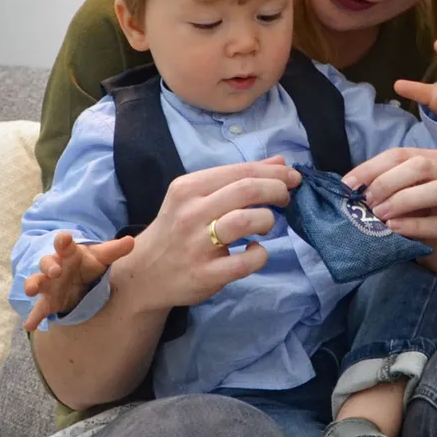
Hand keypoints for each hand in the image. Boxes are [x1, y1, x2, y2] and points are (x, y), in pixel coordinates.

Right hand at [22, 232, 135, 331]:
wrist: (79, 279)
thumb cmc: (88, 263)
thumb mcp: (102, 256)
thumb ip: (115, 250)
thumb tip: (131, 241)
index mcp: (68, 253)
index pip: (65, 244)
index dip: (64, 241)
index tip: (64, 238)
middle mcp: (55, 267)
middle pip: (47, 263)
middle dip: (50, 266)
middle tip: (55, 271)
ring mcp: (50, 284)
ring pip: (38, 282)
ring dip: (33, 285)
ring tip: (31, 291)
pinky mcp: (49, 300)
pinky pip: (39, 308)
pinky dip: (34, 317)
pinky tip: (29, 325)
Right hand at [116, 156, 301, 312]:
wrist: (144, 274)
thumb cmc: (178, 229)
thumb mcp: (199, 197)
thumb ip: (238, 179)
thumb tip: (280, 162)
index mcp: (188, 188)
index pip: (240, 171)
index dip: (274, 172)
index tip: (293, 178)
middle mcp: (190, 212)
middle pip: (246, 190)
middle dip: (276, 190)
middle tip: (286, 198)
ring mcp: (196, 245)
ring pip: (245, 221)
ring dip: (267, 220)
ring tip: (266, 225)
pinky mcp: (204, 274)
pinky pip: (245, 262)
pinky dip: (259, 255)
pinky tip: (255, 251)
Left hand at [343, 148, 436, 282]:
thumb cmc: (419, 222)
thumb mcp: (399, 201)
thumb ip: (382, 190)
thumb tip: (350, 187)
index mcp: (434, 161)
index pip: (400, 154)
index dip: (371, 167)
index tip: (347, 185)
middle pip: (421, 165)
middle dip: (388, 182)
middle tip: (367, 201)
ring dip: (403, 200)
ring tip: (379, 215)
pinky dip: (414, 225)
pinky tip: (394, 229)